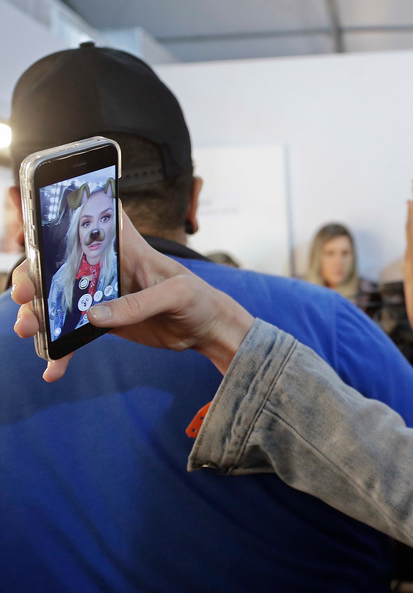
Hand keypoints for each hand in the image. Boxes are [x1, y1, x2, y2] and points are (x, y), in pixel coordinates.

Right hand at [11, 209, 253, 380]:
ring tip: (28, 333)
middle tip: (23, 297)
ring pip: (58, 302)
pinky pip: (74, 335)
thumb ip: (139, 303)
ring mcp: (101, 296)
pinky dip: (61, 352)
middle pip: (57, 266)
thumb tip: (93, 316)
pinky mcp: (103, 322)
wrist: (208, 330)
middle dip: (32, 280)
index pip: (90, 222)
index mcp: (125, 248)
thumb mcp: (177, 294)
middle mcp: (106, 268)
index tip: (34, 236)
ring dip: (38, 317)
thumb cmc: (200, 299)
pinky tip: (52, 369)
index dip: (60, 223)